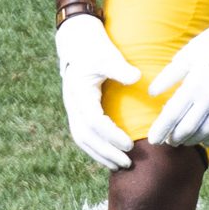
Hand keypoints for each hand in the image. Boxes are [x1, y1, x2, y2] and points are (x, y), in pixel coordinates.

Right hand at [54, 13, 141, 169]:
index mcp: (79, 92)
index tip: (129, 144)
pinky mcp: (77, 112)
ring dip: (100, 155)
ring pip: (82, 140)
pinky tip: (110, 157)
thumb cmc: (95, 48)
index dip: (111, 135)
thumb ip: (120, 68)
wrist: (77, 43)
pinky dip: (96, 150)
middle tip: (128, 163)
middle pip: (86, 136)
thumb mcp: (107, 55)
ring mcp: (72, 109)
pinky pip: (83, 136)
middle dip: (106, 152)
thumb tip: (137, 78)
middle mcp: (72, 104)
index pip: (93, 121)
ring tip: (120, 166)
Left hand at [148, 11, 208, 146]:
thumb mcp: (187, 55)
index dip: (161, 130)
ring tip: (183, 141)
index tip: (153, 140)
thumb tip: (152, 93)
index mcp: (194, 85)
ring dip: (192, 140)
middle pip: (187, 128)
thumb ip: (168, 76)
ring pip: (205, 133)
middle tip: (167, 141)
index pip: (172, 115)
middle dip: (174, 138)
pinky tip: (205, 140)